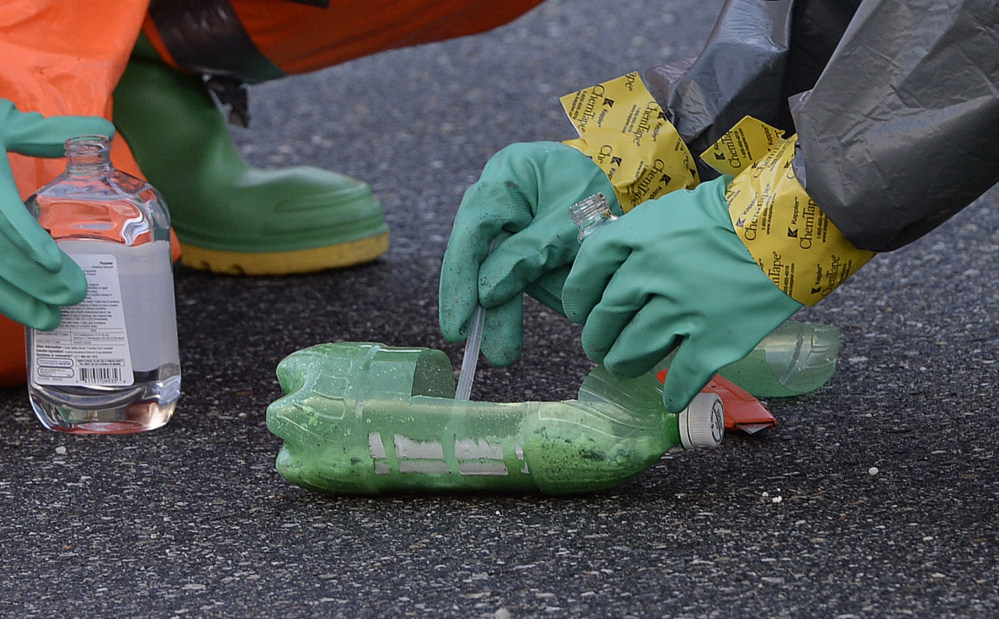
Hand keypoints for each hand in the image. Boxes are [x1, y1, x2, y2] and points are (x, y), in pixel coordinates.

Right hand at [0, 100, 114, 328]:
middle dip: (33, 282)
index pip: (1, 213)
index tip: (55, 264)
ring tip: (49, 320)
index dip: (28, 241)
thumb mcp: (1, 122)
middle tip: (73, 299)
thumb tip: (104, 132)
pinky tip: (16, 309)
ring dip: (13, 301)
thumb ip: (49, 133)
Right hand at [439, 141, 617, 364]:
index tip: (458, 327)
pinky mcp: (521, 252)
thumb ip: (529, 253)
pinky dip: (548, 291)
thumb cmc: (594, 187)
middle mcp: (494, 205)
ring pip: (503, 279)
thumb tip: (486, 295)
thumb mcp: (572, 218)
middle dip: (486, 312)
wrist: (613, 178)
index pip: (473, 231)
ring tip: (516, 341)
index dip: (460, 281)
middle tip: (493, 355)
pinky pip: (528, 281)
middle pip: (478, 261)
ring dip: (520, 305)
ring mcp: (505, 230)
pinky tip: (562, 296)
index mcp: (504, 179)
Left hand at [561, 177, 803, 411]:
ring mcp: (683, 311)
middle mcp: (652, 275)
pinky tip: (670, 397)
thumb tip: (617, 269)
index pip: (587, 271)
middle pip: (605, 317)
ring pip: (634, 350)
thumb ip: (642, 239)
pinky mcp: (716, 340)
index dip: (577, 296)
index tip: (578, 310)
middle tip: (597, 346)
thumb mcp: (674, 211)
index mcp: (639, 236)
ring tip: (622, 366)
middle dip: (596, 338)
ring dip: (623, 364)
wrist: (791, 225)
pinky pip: (683, 377)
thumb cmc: (735, 212)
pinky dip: (673, 391)